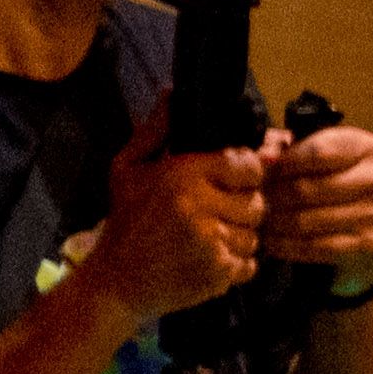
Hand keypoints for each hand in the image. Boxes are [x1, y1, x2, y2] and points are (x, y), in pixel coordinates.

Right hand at [82, 92, 267, 319]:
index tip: (230, 184)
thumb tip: (173, 92)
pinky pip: (251, 263)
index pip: (248, 164)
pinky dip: (236, 265)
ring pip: (256, 234)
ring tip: (207, 239)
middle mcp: (200, 204)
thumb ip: (156, 131)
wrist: (115, 281)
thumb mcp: (128, 168)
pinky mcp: (219, 272)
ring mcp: (212, 240)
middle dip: (241, 209)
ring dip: (238, 238)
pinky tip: (208, 260)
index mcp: (183, 173)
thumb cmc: (125, 220)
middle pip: (257, 201)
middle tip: (214, 216)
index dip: (245, 175)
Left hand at [256, 116, 372, 275]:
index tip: (262, 169)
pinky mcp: (368, 243)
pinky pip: (317, 248)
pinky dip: (288, 245)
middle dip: (274, 195)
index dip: (282, 163)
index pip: (317, 153)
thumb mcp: (310, 150)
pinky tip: (272, 240)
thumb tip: (264, 158)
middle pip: (309, 189)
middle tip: (255, 198)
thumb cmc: (327, 172)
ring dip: (276, 222)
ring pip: (307, 221)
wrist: (359, 208)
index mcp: (367, 148)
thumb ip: (283, 149)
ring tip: (260, 218)